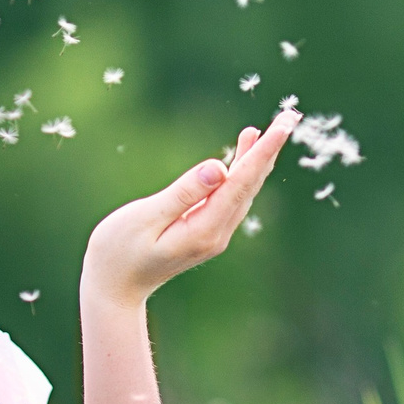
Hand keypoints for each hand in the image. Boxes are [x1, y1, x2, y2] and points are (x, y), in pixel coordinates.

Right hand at [81, 112, 296, 306]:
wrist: (113, 289)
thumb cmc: (118, 252)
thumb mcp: (146, 218)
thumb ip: (184, 193)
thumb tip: (220, 167)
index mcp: (204, 230)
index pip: (241, 183)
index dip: (263, 151)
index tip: (284, 125)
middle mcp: (216, 234)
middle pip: (250, 185)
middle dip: (270, 150)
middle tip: (290, 115)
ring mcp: (213, 235)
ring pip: (244, 191)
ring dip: (258, 159)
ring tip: (274, 128)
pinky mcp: (205, 232)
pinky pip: (231, 197)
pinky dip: (242, 172)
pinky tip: (244, 154)